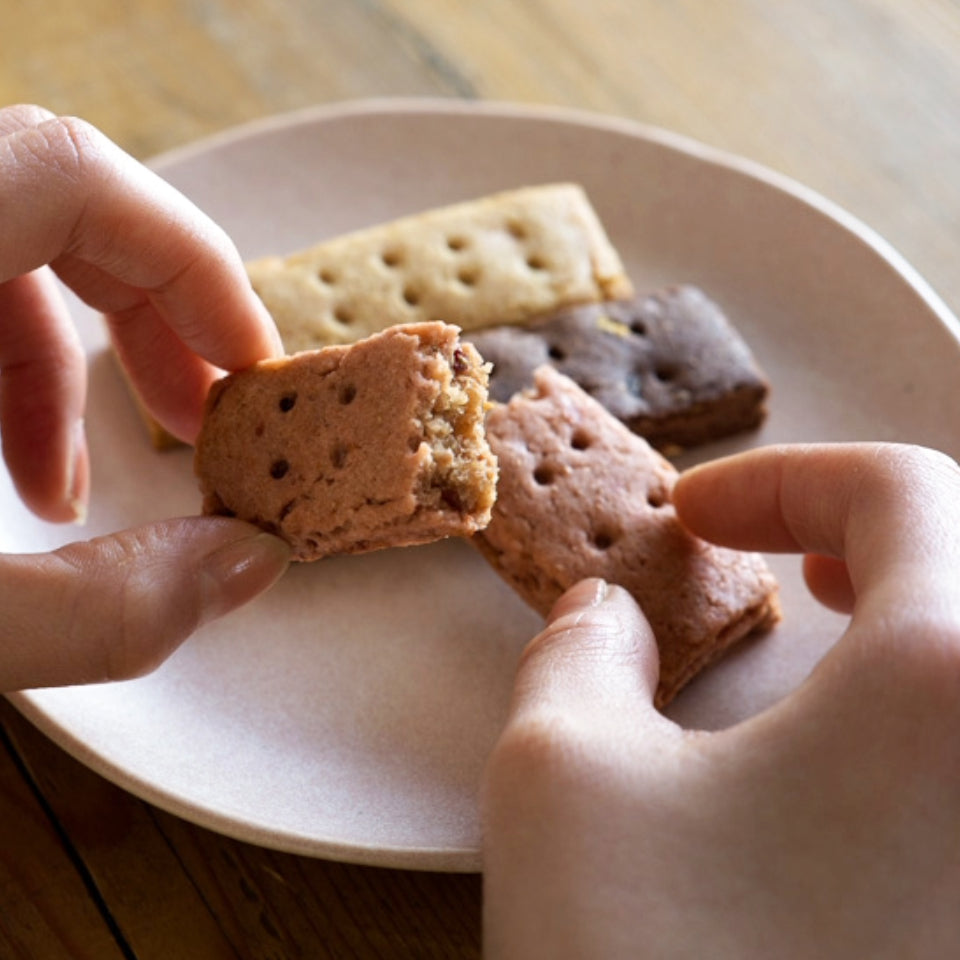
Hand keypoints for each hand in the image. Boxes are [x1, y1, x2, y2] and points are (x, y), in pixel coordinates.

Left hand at [0, 105, 289, 689]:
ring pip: (4, 245)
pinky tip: (31, 482)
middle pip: (52, 197)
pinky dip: (9, 374)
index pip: (70, 173)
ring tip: (129, 459)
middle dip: (155, 307)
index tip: (248, 362)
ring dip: (85, 351)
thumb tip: (244, 569)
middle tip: (207, 410)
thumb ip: (98, 610)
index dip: (187, 255)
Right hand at [482, 443, 959, 958]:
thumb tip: (605, 618)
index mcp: (944, 682)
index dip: (781, 476)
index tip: (694, 512)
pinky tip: (860, 749)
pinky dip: (930, 702)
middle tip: (781, 543)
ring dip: (916, 604)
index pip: (903, 492)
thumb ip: (577, 652)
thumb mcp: (560, 775)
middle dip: (865, 526)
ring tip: (839, 612)